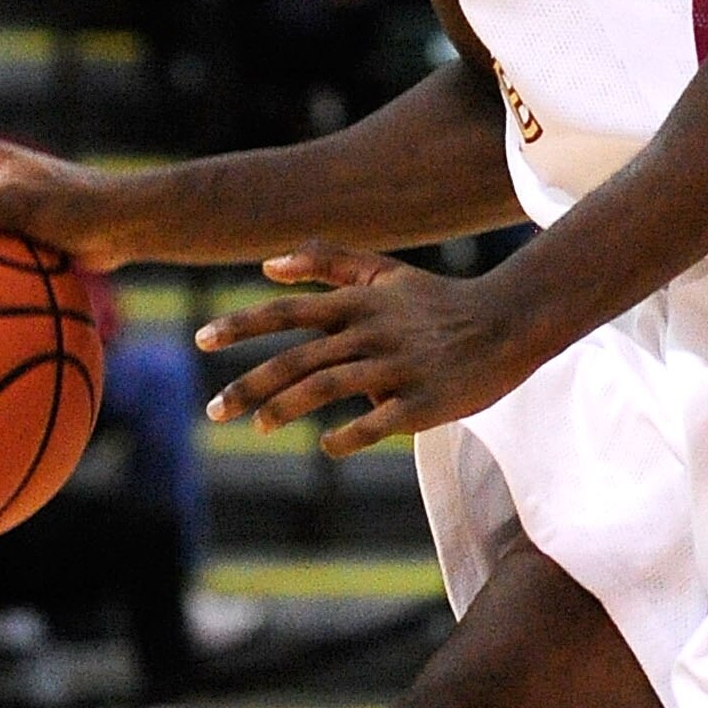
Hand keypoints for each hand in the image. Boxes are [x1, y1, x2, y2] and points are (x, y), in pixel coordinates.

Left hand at [196, 243, 543, 456]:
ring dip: (286, 408)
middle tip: (214, 410)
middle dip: (249, 385)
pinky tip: (327, 446)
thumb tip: (266, 265)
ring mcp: (397, 367)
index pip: (287, 311)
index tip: (199, 338)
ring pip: (328, 387)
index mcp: (359, 303)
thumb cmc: (439, 301)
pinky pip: (377, 422)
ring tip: (260, 425)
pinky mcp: (424, 401)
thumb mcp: (385, 271)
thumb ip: (327, 261)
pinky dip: (348, 436)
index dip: (241, 324)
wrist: (508, 323)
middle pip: (297, 359)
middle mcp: (371, 332)